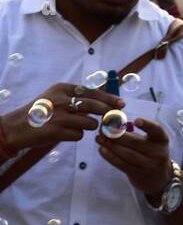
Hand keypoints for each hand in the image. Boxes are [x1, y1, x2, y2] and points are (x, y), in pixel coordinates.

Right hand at [1, 84, 124, 151]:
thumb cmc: (42, 111)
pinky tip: (66, 133)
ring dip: (89, 127)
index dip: (109, 99)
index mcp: (62, 88)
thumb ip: (78, 95)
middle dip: (107, 113)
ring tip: (76, 126)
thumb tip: (108, 98)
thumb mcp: (57, 96)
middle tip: (113, 118)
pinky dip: (77, 135)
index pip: (93, 92)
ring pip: (90, 123)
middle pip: (95, 107)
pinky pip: (80, 135)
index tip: (121, 103)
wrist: (18, 126)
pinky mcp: (57, 132)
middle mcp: (61, 100)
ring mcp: (59, 116)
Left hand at [97, 117, 171, 202]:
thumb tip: (111, 123)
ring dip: (110, 145)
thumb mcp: (150, 142)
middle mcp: (158, 152)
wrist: (158, 178)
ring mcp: (149, 165)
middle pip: (135, 142)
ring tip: (99, 138)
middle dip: (117, 135)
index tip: (136, 121)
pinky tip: (102, 149)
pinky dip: (110, 156)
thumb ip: (134, 133)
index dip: (147, 125)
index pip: (156, 130)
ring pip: (127, 154)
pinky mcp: (138, 174)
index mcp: (161, 140)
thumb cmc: (150, 153)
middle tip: (103, 128)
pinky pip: (122, 164)